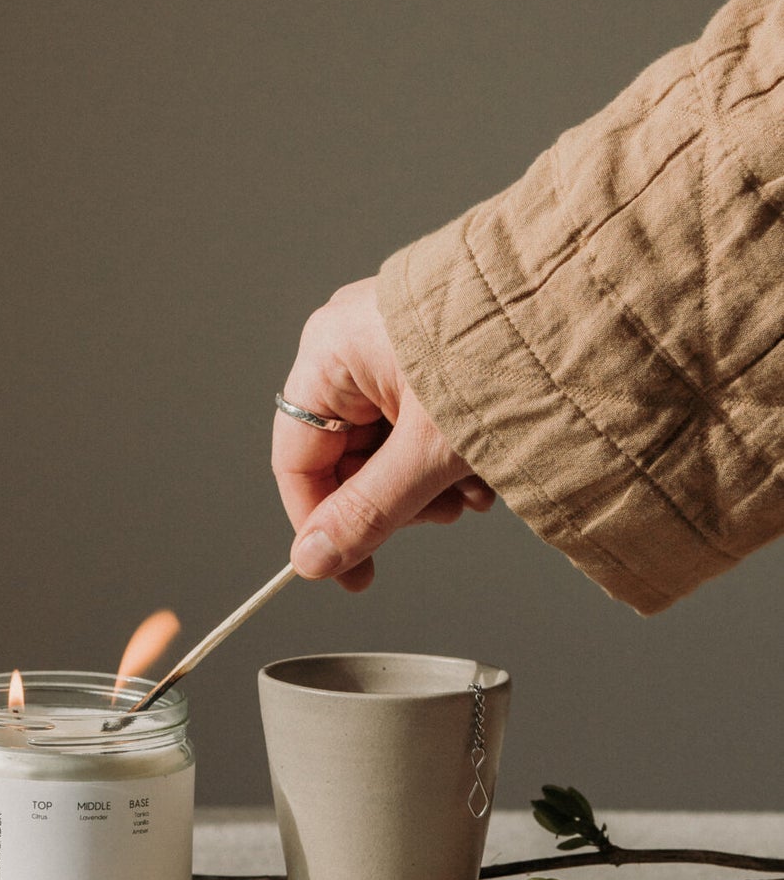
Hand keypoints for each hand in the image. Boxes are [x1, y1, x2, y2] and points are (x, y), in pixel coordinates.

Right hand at [272, 277, 493, 591]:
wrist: (582, 306)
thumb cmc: (502, 356)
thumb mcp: (429, 452)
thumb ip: (367, 512)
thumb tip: (313, 559)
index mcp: (330, 351)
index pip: (296, 458)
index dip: (319, 523)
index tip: (351, 573)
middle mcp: (352, 343)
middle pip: (346, 455)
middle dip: (396, 498)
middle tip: (443, 510)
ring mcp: (391, 346)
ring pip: (387, 446)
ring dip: (429, 482)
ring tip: (474, 482)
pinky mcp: (430, 355)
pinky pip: (416, 423)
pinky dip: (447, 455)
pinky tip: (485, 465)